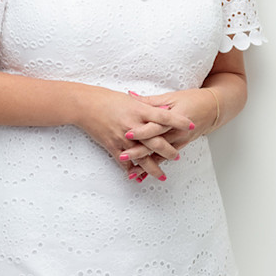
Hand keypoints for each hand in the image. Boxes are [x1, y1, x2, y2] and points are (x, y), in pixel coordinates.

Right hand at [72, 85, 194, 181]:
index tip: (191, 125)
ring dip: (153, 168)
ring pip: (142, 157)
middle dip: (169, 151)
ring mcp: (122, 138)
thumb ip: (148, 106)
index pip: (164, 117)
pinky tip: (138, 176)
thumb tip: (165, 109)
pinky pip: (124, 162)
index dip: (178, 121)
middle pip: (156, 142)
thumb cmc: (107, 99)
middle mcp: (133, 126)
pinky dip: (131, 170)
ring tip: (162, 176)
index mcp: (139, 111)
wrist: (84, 105)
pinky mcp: (112, 146)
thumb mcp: (131, 100)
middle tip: (178, 157)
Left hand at [123, 89, 217, 163]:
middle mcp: (177, 132)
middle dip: (139, 151)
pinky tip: (144, 174)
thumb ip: (150, 100)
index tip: (127, 134)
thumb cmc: (192, 99)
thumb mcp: (170, 97)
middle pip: (155, 144)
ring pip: (160, 155)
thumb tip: (131, 95)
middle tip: (123, 156)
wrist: (213, 108)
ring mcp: (180, 141)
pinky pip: (165, 158)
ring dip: (145, 165)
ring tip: (131, 172)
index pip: (155, 126)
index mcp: (174, 116)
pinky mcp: (181, 146)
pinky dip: (154, 166)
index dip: (141, 130)